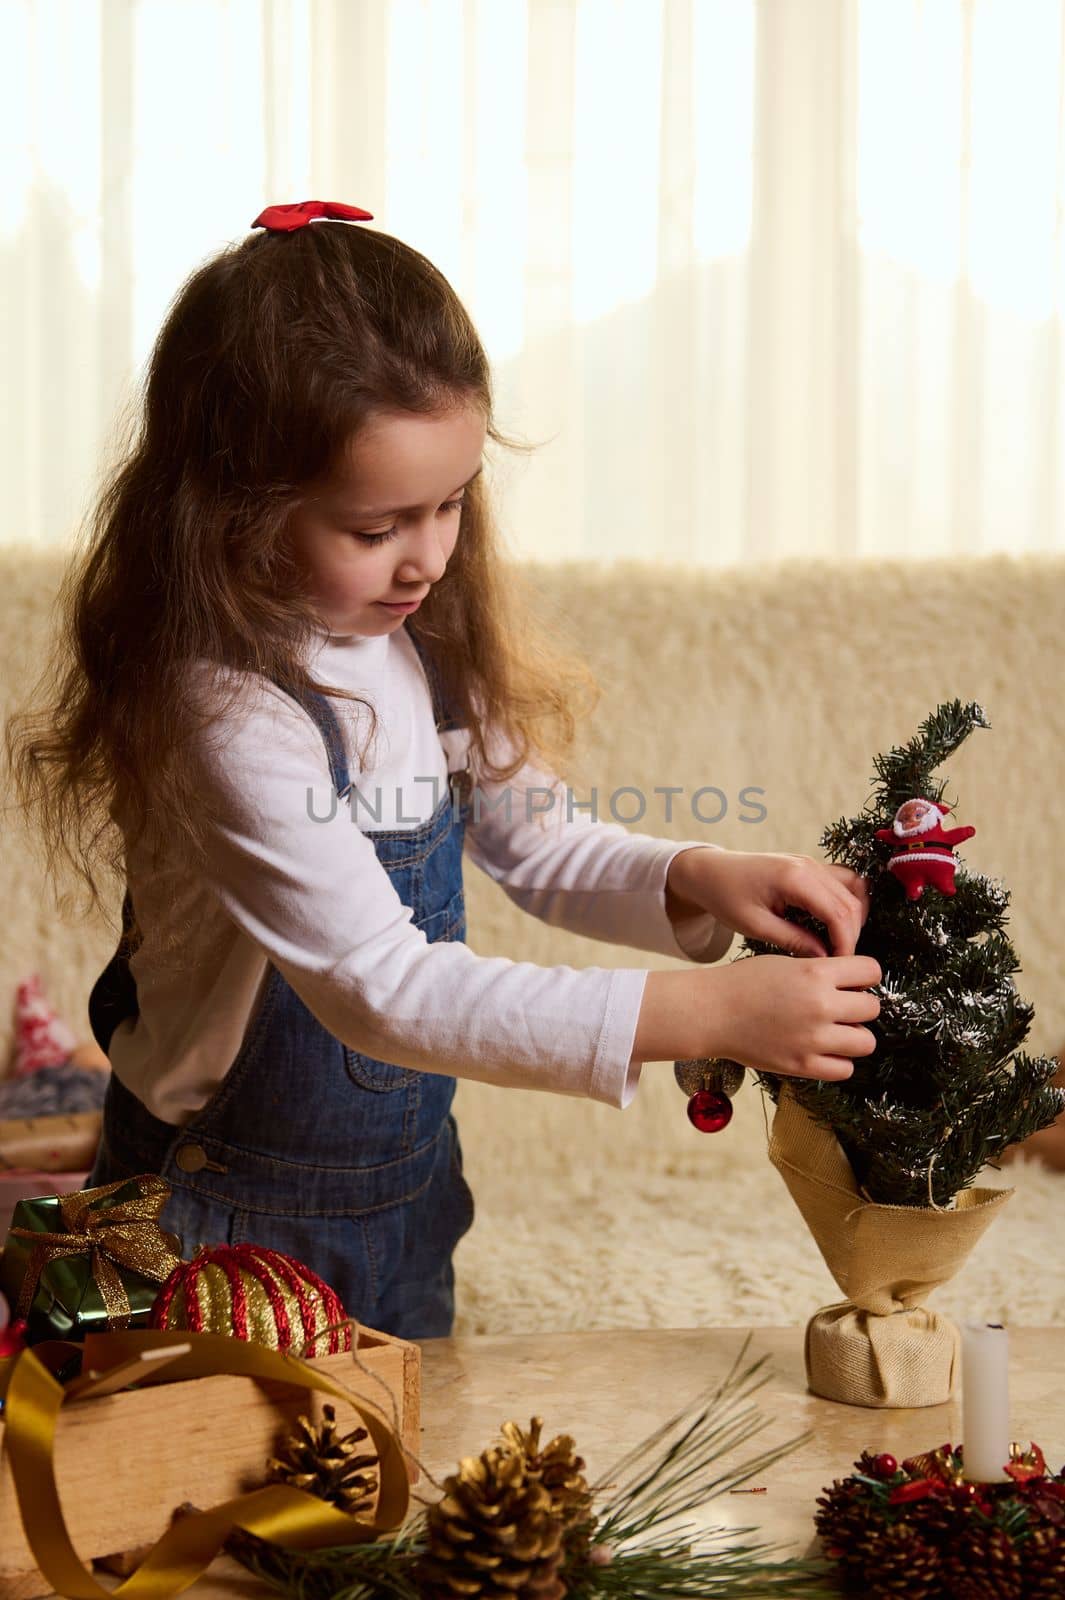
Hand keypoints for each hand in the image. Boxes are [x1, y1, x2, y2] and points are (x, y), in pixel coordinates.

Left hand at [666, 847, 869, 957]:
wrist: (709, 872)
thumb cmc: (725, 897)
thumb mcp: (755, 926)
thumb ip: (793, 940)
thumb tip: (825, 958)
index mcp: (795, 878)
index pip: (838, 914)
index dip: (845, 943)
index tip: (840, 966)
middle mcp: (809, 865)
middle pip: (850, 903)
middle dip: (851, 935)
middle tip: (838, 962)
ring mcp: (811, 862)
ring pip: (853, 890)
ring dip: (853, 919)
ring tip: (838, 944)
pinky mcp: (809, 866)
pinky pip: (842, 881)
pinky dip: (847, 902)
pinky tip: (835, 925)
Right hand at [697, 953, 882, 1079]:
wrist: (710, 1012)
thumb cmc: (743, 983)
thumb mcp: (785, 962)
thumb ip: (821, 972)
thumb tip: (854, 985)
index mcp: (816, 973)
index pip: (872, 971)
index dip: (864, 975)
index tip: (852, 981)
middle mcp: (821, 1005)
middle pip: (872, 1007)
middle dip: (859, 1006)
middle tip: (839, 1007)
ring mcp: (813, 1039)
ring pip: (866, 1042)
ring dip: (854, 1036)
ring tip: (832, 1031)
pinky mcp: (802, 1065)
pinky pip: (845, 1069)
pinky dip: (838, 1061)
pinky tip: (821, 1050)